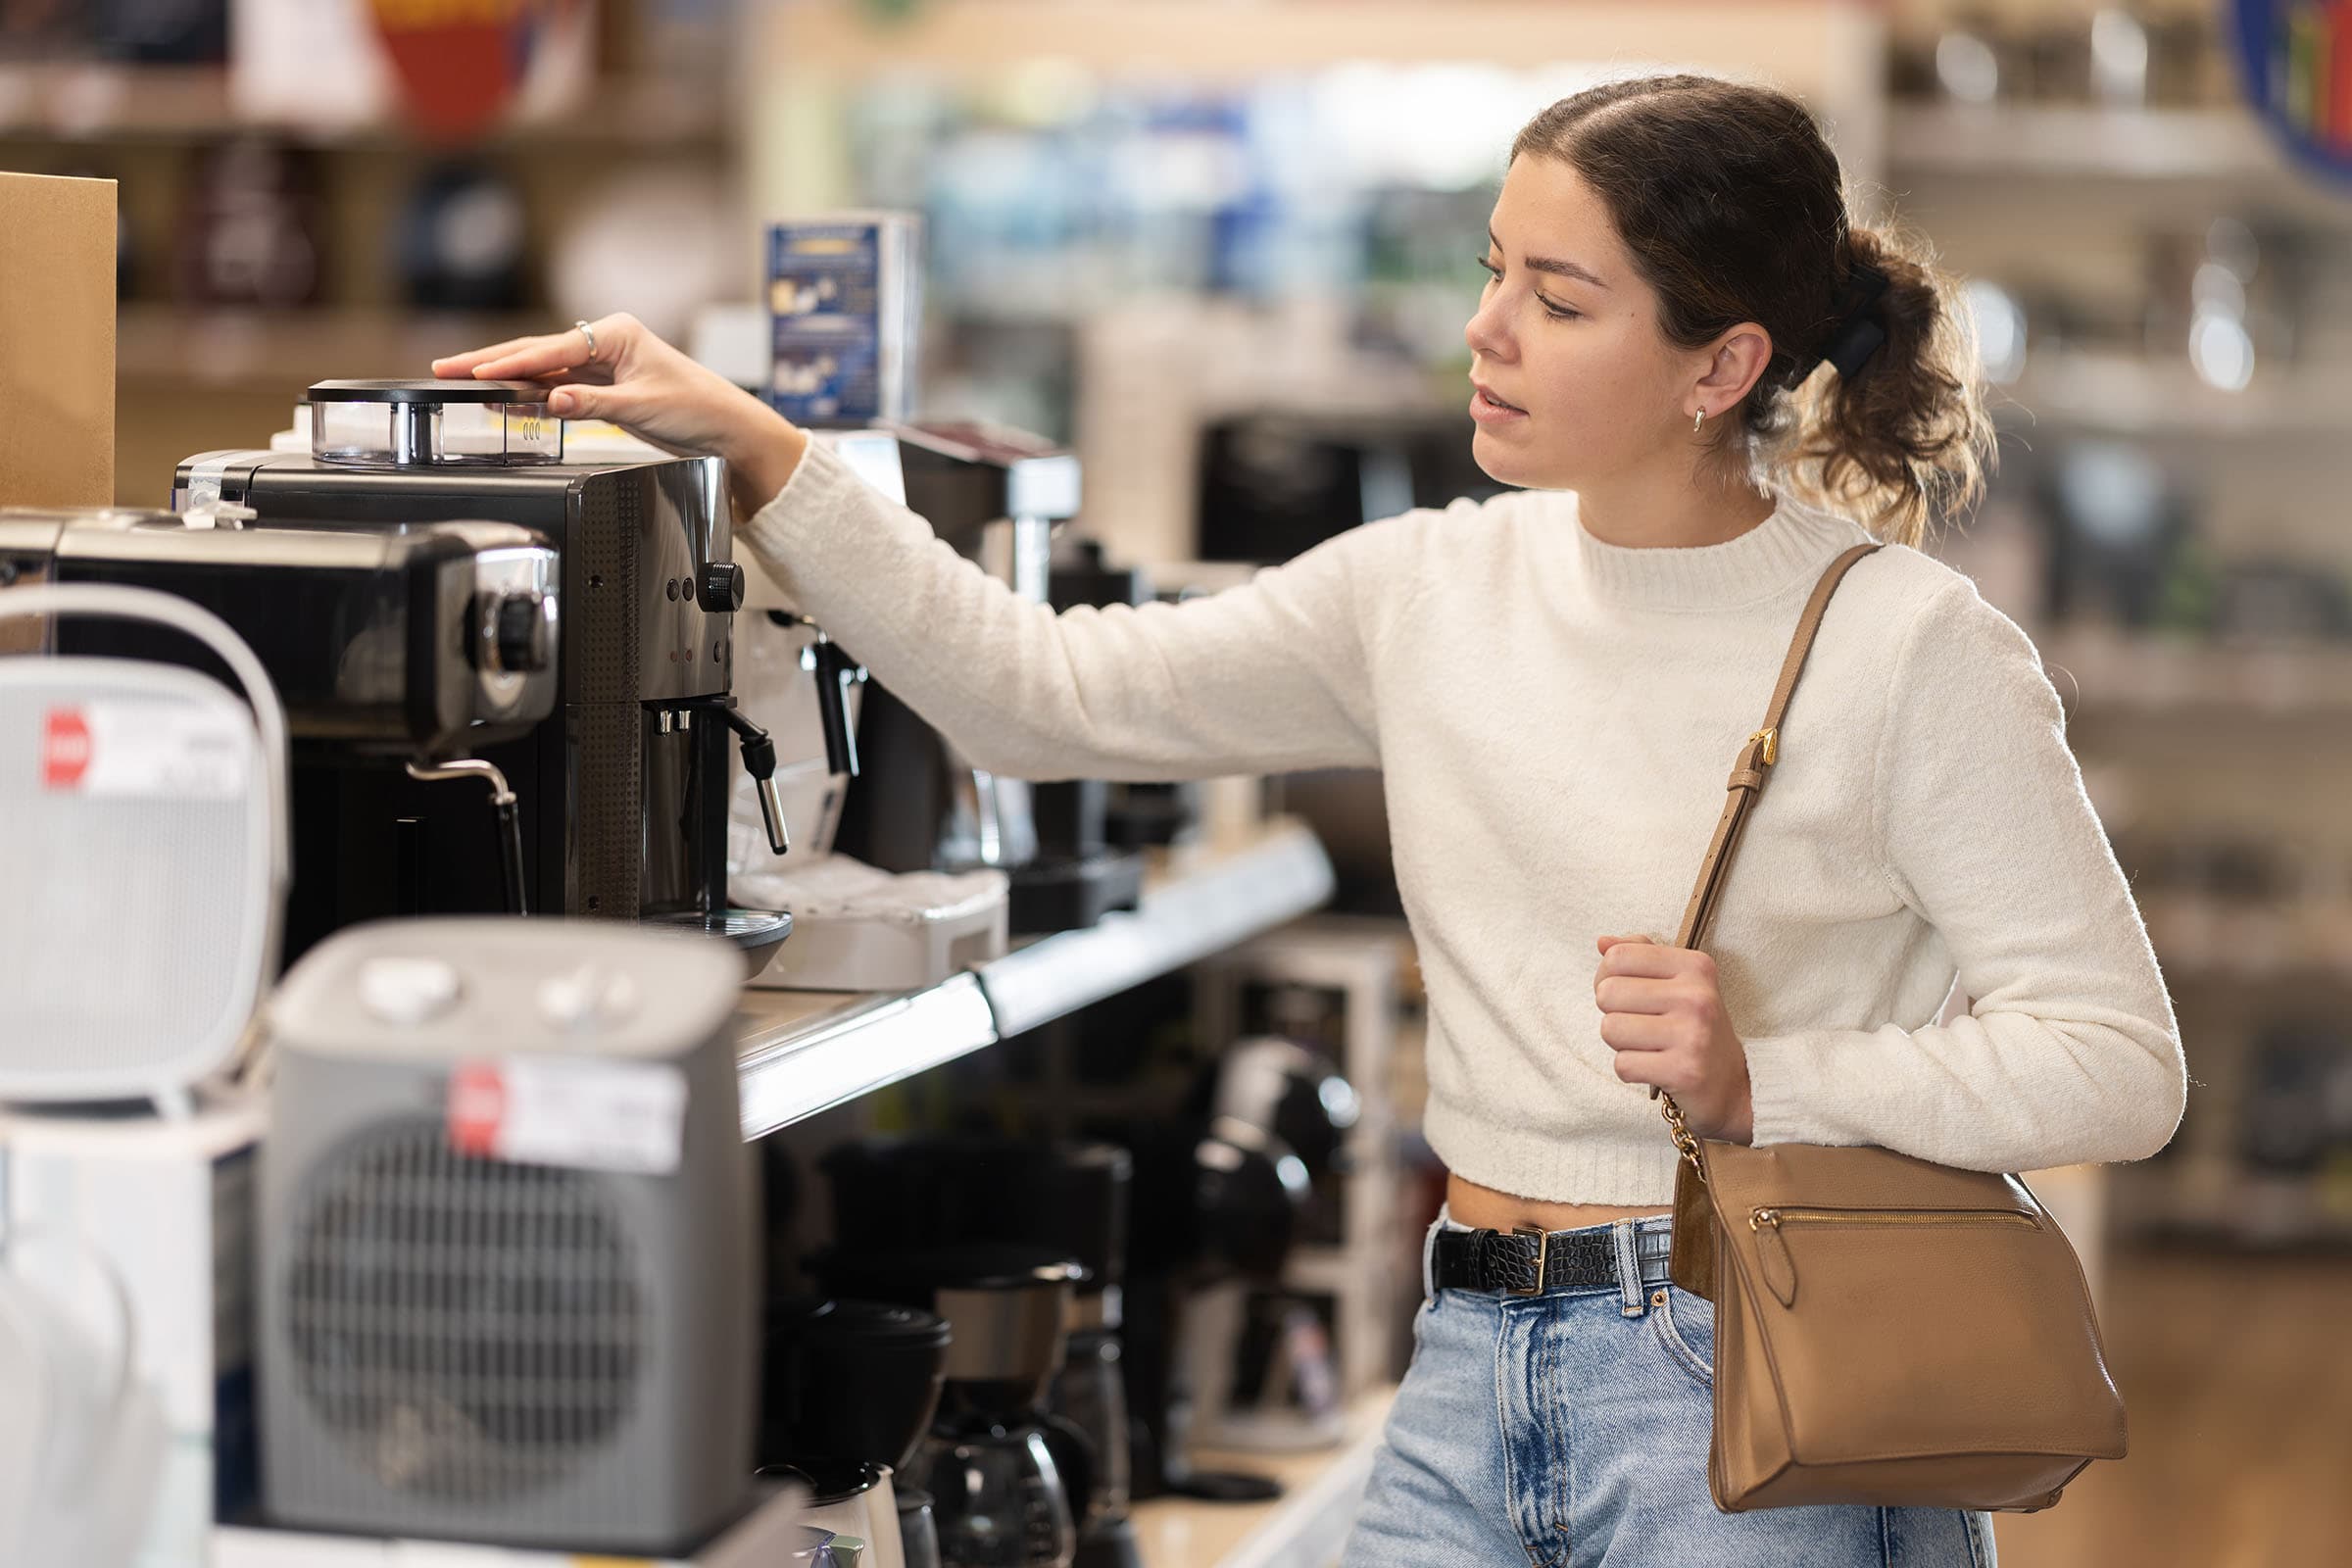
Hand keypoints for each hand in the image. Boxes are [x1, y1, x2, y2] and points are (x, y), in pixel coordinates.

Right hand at [431, 314, 807, 514]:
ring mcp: (602, 365)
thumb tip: (551, 400)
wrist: (726, 428)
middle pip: (538, 352)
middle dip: (491, 362)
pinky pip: (557, 388)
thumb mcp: (642, 406)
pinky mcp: (603, 388)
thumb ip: (593, 404)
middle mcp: (605, 343)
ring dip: (505, 379)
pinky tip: (503, 401)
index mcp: (616, 334)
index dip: (511, 363)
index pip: (552, 348)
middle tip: (446, 369)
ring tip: (462, 382)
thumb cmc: (697, 407)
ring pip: (543, 370)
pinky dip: (530, 395)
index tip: (477, 372)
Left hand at [1594, 933, 1753, 1142]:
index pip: (1617, 957)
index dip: (1607, 977)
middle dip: (1613, 1013)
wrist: (1733, 1084)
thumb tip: (1602, 942)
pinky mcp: (1684, 1071)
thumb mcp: (1679, 982)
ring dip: (1621, 1044)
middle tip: (1642, 1025)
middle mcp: (1697, 996)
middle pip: (1607, 993)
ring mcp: (1692, 1034)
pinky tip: (1655, 1068)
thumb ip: (1640, 955)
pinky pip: (1622, 1064)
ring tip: (1650, 1046)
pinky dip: (1631, 1070)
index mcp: (1695, 966)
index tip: (1627, 994)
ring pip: (1610, 1029)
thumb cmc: (1695, 1028)